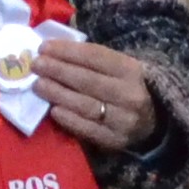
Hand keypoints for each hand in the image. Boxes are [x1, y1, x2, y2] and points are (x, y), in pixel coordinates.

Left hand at [30, 39, 163, 154]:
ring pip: (85, 105)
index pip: (95, 57)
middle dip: (58, 70)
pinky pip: (87, 129)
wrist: (153, 121)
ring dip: (58, 94)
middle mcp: (129, 94)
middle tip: (36, 65)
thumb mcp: (120, 68)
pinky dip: (69, 119)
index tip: (44, 47)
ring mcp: (123, 119)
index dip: (67, 51)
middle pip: (87, 80)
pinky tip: (53, 111)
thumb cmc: (127, 87)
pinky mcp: (115, 140)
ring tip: (38, 85)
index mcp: (131, 70)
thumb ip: (93, 60)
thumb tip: (54, 51)